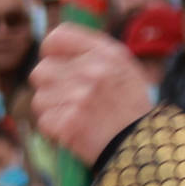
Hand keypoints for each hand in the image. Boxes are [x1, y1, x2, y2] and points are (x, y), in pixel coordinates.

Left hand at [29, 25, 153, 165]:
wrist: (144, 148)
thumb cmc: (132, 110)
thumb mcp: (124, 69)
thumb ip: (93, 54)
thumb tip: (55, 49)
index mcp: (105, 53)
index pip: (56, 38)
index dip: (51, 54)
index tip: (56, 66)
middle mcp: (91, 70)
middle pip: (41, 70)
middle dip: (49, 87)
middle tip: (65, 100)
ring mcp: (79, 97)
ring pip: (40, 99)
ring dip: (52, 111)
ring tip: (73, 118)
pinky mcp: (69, 124)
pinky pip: (44, 122)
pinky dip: (54, 131)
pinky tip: (72, 133)